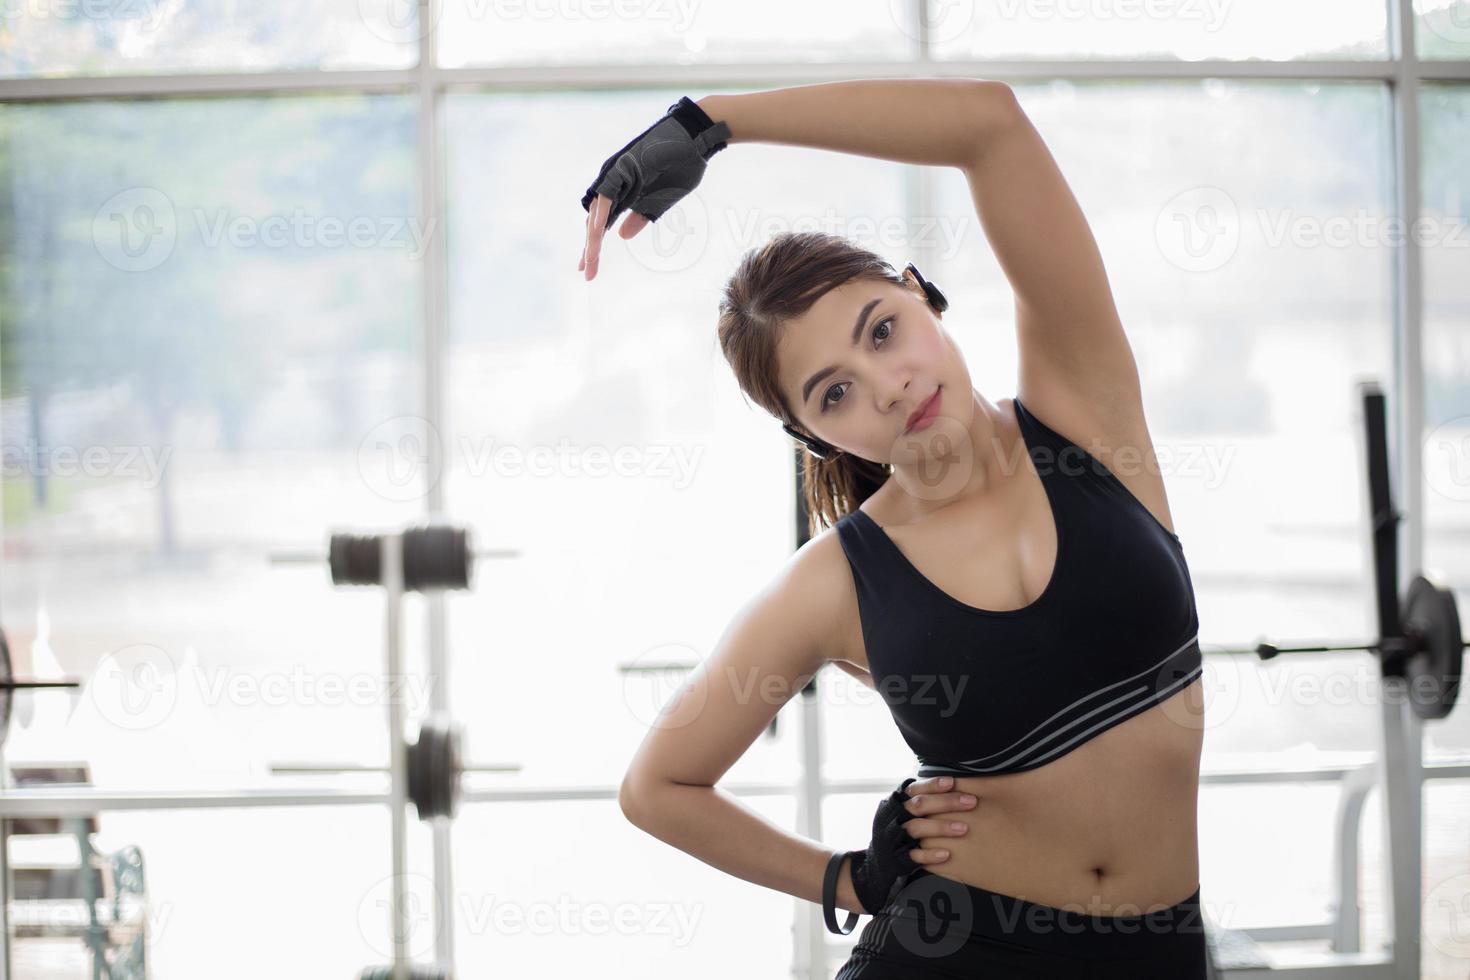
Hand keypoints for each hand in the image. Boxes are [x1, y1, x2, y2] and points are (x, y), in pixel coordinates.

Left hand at [575, 95, 730, 281]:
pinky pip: (608, 195)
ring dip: (593, 237)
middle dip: (590, 249)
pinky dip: (601, 214)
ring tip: (590, 261)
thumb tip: (621, 235)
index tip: (590, 269)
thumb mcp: (661, 201)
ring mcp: (616, 174)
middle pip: (595, 222)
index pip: (603, 225)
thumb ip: (642, 217)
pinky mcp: (622, 167)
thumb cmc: (683, 166)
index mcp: (624, 194)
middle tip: (586, 273)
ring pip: (598, 211)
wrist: (697, 138)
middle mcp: (615, 185)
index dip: (595, 247)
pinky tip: (597, 234)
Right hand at [847, 774, 979, 914]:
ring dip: (942, 827)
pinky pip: (913, 855)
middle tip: (971, 801)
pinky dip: (930, 854)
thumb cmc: (895, 833)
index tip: (952, 782)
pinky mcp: (896, 859)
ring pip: (917, 828)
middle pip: (919, 806)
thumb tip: (949, 784)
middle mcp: (892, 818)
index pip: (914, 790)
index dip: (932, 785)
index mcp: (894, 803)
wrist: (874, 866)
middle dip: (946, 802)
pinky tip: (946, 854)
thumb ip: (916, 801)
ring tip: (964, 828)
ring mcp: (893, 838)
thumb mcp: (898, 813)